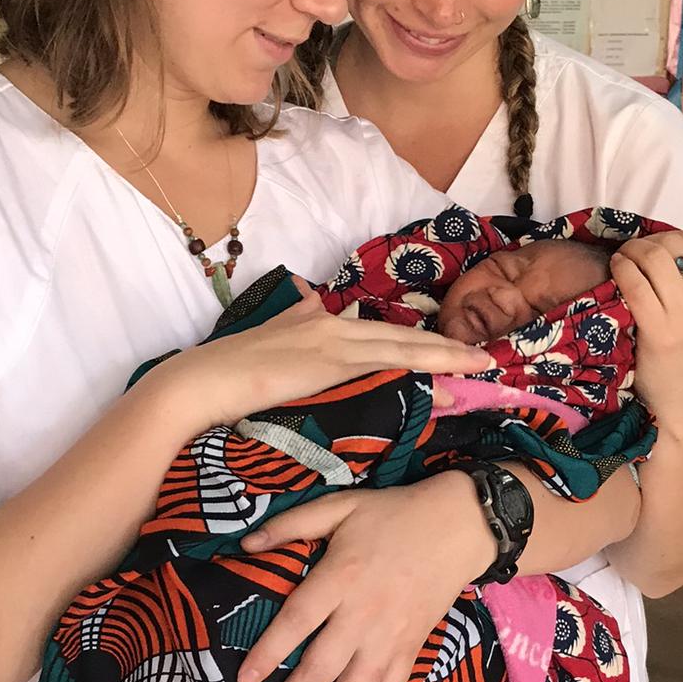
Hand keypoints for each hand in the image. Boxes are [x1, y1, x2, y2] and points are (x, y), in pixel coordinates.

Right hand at [148, 277, 492, 430]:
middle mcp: (326, 323)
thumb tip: (307, 297)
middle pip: (397, 337)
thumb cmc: (223, 378)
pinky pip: (388, 364)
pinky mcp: (330, 362)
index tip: (444, 355)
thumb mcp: (263, 347)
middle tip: (483, 358)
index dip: (411, 345)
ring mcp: (330, 340)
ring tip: (481, 365)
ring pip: (401, 347)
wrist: (199, 384)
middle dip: (443, 348)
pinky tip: (449, 378)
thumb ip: (290, 325)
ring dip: (444, 358)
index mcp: (312, 321)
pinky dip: (422, 369)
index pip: (374, 334)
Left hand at [234, 472, 494, 681]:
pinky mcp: (412, 648)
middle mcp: (364, 614)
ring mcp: (391, 636)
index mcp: (341, 577)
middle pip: (322, 668)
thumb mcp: (340, 505)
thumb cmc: (393, 515)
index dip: (269, 653)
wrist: (459, 526)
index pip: (297, 622)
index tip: (244, 681)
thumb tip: (245, 544)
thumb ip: (292, 524)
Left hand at [609, 215, 682, 437]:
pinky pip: (635, 283)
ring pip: (654, 258)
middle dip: (646, 243)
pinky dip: (621, 270)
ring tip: (621, 260)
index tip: (651, 249)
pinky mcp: (661, 329)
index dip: (667, 238)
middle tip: (631, 253)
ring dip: (630, 252)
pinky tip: (615, 272)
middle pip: (674, 245)